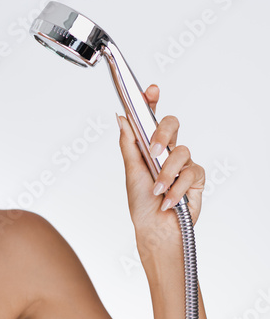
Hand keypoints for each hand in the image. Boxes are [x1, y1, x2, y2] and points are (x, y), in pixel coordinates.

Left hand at [116, 84, 204, 249]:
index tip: (151, 90)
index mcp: (150, 146)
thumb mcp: (131, 170)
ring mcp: (183, 164)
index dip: (152, 101)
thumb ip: (128, 143)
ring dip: (166, 172)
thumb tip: (121, 116)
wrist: (155, 228)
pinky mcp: (196, 178)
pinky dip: (176, 188)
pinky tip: (167, 200)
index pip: (152, 119)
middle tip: (153, 148)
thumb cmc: (141, 202)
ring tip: (156, 189)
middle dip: (163, 132)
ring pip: (181, 151)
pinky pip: (191, 173)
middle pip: (172, 124)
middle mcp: (167, 151)